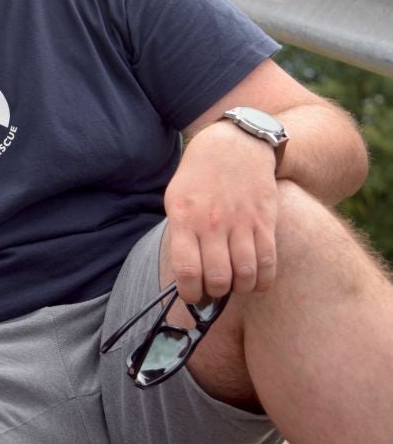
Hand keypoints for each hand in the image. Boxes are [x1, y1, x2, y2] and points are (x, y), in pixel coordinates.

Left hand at [164, 124, 279, 303]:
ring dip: (240, 289)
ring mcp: (241, 223)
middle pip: (218, 278)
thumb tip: (185, 274)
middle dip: (215, 293)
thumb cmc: (199, 177)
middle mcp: (212, 223)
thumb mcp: (176, 199)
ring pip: (245, 275)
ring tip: (234, 285)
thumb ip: (180, 234)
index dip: (189, 292)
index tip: (192, 296)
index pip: (186, 270)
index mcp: (184, 218)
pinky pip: (267, 263)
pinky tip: (255, 281)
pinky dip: (262, 281)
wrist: (234, 146)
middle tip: (213, 290)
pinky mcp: (265, 222)